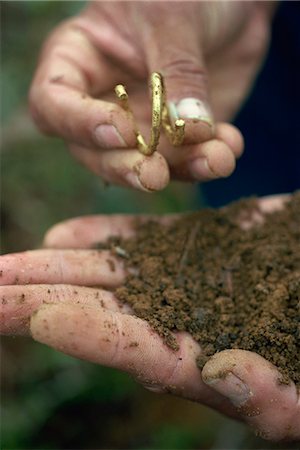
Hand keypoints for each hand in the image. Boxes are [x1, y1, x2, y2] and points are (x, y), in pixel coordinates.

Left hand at [1, 195, 298, 440]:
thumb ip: (273, 396)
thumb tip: (224, 378)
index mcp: (205, 360)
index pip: (137, 350)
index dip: (89, 335)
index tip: (38, 319)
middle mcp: (183, 321)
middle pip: (102, 311)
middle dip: (42, 301)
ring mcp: (186, 279)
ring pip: (112, 273)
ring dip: (56, 267)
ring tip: (4, 266)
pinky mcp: (199, 244)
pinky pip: (144, 241)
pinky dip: (104, 235)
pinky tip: (62, 235)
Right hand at [29, 2, 273, 190]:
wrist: (233, 1)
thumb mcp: (173, 14)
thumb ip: (178, 71)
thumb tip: (190, 130)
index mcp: (80, 60)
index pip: (53, 104)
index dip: (79, 124)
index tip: (121, 131)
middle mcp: (105, 101)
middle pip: (93, 152)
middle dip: (125, 167)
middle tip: (155, 175)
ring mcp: (143, 123)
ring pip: (145, 165)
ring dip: (180, 169)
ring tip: (217, 160)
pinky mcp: (180, 137)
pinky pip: (188, 161)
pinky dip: (210, 160)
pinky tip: (230, 146)